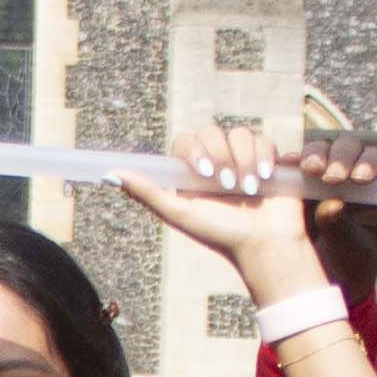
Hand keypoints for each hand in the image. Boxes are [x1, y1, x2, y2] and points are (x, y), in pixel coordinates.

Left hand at [124, 124, 376, 308]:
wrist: (264, 245)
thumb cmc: (221, 234)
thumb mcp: (180, 214)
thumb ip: (146, 193)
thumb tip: (108, 175)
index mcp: (192, 172)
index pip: (186, 141)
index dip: (194, 150)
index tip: (203, 172)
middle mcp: (216, 161)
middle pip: (211, 131)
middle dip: (220, 156)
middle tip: (226, 184)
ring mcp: (242, 158)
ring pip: (239, 133)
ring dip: (243, 160)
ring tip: (249, 190)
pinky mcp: (267, 159)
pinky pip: (263, 140)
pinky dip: (263, 158)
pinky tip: (264, 181)